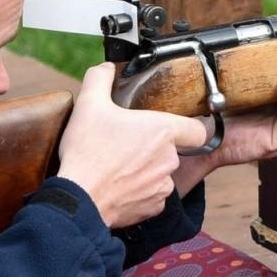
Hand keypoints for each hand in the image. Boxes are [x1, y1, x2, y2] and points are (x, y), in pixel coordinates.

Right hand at [57, 62, 209, 227]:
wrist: (79, 197)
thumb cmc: (87, 151)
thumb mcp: (89, 104)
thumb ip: (100, 78)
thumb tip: (107, 68)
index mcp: (163, 131)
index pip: (198, 130)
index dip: (188, 127)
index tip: (171, 128)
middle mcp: (170, 159)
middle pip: (172, 150)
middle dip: (153, 147)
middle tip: (126, 144)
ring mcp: (163, 186)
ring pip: (161, 173)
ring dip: (146, 170)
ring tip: (119, 166)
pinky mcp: (153, 207)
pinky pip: (152, 195)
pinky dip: (139, 191)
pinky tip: (118, 185)